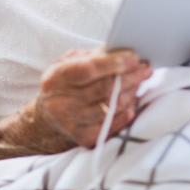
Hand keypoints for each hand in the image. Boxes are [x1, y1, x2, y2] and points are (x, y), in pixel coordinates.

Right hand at [25, 47, 151, 149]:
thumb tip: (120, 51)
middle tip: (146, 69)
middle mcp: (62, 102)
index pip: (90, 69)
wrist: (44, 119)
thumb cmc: (62, 85)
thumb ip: (92, 55)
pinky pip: (111, 124)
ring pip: (110, 107)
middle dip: (130, 76)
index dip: (114, 63)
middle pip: (104, 89)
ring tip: (141, 82)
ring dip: (131, 93)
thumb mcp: (68, 63)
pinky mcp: (83, 138)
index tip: (133, 58)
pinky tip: (132, 101)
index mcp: (57, 78)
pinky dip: (125, 112)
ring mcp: (71, 122)